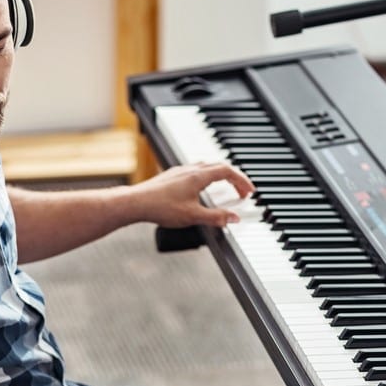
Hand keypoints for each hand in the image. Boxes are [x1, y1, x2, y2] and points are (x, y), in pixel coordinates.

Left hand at [134, 162, 253, 227]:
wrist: (135, 203)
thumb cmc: (160, 207)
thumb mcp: (193, 216)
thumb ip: (216, 217)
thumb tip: (234, 218)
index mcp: (198, 176)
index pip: (228, 171)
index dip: (242, 181)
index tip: (250, 191)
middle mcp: (190, 169)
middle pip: (219, 167)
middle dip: (234, 179)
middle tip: (241, 193)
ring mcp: (180, 171)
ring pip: (206, 167)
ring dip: (220, 176)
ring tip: (226, 189)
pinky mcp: (171, 176)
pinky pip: (195, 171)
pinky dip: (207, 177)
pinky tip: (202, 189)